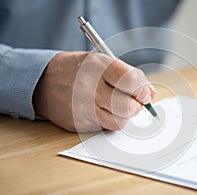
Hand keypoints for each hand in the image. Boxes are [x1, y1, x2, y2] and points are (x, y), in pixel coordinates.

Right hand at [33, 51, 155, 131]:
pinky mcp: (78, 123)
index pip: (132, 81)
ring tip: (115, 106)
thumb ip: (128, 76)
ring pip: (119, 122)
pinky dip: (109, 121)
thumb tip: (150, 94)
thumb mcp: (102, 62)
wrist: (43, 81)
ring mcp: (83, 107)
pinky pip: (105, 127)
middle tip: (133, 102)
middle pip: (128, 106)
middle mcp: (90, 86)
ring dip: (123, 116)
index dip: (143, 90)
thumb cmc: (79, 70)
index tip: (144, 94)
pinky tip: (101, 111)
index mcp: (99, 65)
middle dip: (136, 107)